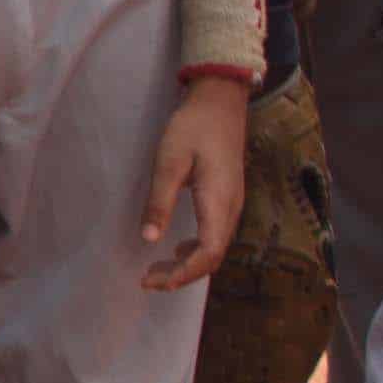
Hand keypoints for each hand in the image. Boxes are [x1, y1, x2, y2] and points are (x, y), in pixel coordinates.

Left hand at [143, 75, 248, 291]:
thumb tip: (149, 239)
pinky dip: (197, 249)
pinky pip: (217, 235)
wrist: (221, 102)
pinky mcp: (228, 197)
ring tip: (158, 268)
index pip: (208, 252)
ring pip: (217, 247)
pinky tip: (177, 247)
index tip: (152, 281)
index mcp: (218, 200)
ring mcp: (233, 202)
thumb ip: (160, 202)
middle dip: (183, 275)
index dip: (182, 274)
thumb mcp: (169, 162)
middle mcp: (231, 207)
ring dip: (189, 264)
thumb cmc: (193, 128)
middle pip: (214, 256)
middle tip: (149, 279)